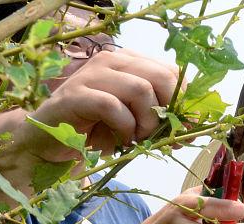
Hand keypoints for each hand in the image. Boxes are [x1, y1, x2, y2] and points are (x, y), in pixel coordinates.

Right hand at [1, 49, 178, 163]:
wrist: (48, 143)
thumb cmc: (94, 133)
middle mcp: (111, 61)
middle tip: (157, 136)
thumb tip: (195, 128)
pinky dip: (123, 129)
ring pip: (141, 89)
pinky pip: (113, 107)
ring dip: (145, 123)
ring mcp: (92, 75)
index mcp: (129, 63)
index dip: (184, 102)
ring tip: (134, 139)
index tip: (184, 129)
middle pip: (161, 76)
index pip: (172, 72)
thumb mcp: (135, 125)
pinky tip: (118, 141)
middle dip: (168, 113)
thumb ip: (161, 121)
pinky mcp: (76, 95)